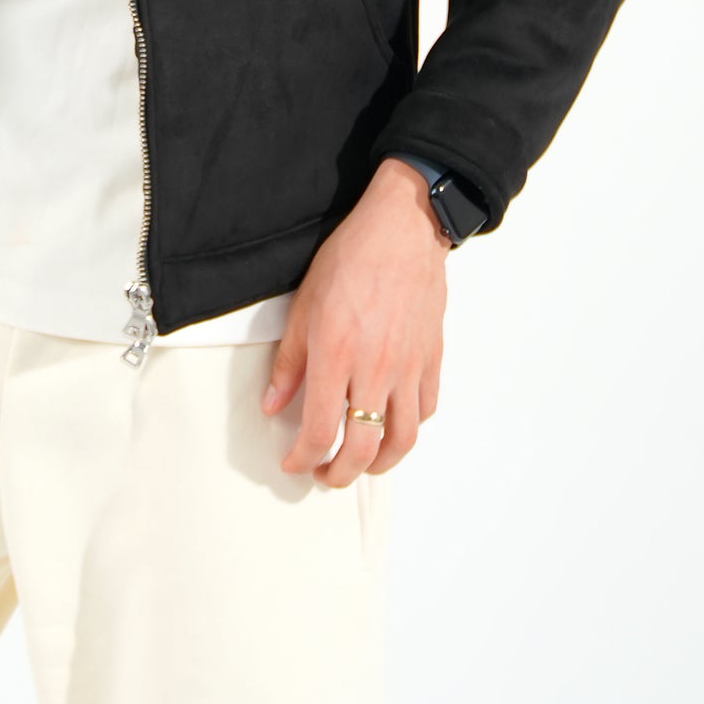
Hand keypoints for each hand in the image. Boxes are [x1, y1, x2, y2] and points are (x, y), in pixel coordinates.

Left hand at [260, 156, 449, 485]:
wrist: (403, 229)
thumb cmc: (351, 257)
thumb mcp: (304, 305)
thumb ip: (289, 362)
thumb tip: (273, 404)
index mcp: (336, 355)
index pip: (318, 430)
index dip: (303, 457)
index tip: (294, 462)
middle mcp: (374, 369)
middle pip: (362, 449)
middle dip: (339, 474)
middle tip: (325, 474)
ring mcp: (408, 367)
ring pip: (401, 440)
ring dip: (379, 463)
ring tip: (362, 462)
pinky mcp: (431, 358)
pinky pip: (424, 410)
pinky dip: (408, 427)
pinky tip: (391, 423)